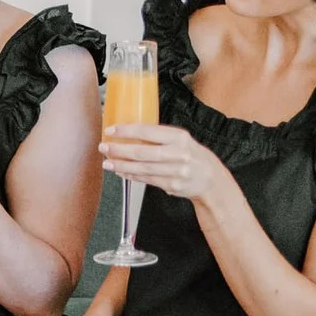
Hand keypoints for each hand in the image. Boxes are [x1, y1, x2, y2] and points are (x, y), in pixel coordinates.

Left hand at [100, 121, 224, 202]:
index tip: (111, 130)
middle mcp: (178, 153)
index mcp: (179, 137)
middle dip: (119, 150)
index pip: (148, 132)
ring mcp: (175, 171)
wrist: (211, 179)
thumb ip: (159, 138)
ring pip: (142, 168)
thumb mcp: (181, 141)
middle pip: (142, 152)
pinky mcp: (171, 185)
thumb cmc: (192, 156)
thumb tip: (129, 133)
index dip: (127, 131)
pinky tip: (120, 171)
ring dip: (121, 165)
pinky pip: (146, 179)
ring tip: (107, 162)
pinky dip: (131, 175)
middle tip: (104, 147)